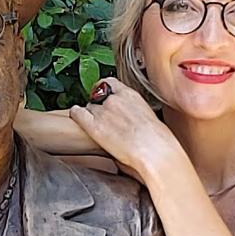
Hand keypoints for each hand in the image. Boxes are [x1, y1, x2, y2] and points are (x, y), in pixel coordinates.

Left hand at [68, 78, 182, 182]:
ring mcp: (104, 112)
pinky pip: (77, 114)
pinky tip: (77, 116)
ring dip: (91, 113)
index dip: (105, 91)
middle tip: (101, 115)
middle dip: (98, 104)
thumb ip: (135, 112)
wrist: (155, 152)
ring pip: (89, 106)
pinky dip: (76, 114)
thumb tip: (130, 120)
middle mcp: (115, 99)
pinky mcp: (95, 127)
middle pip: (97, 94)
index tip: (105, 97)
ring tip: (96, 124)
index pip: (110, 82)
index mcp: (131, 95)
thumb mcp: (148, 117)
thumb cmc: (158, 141)